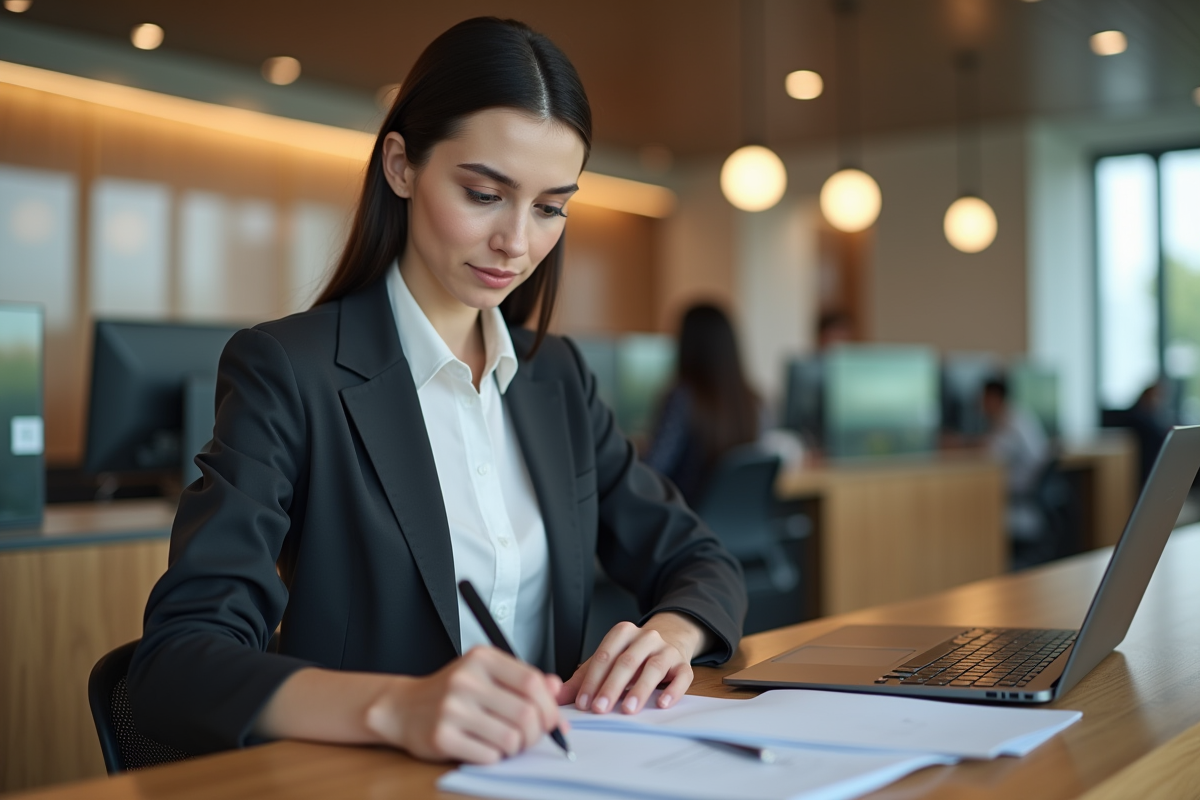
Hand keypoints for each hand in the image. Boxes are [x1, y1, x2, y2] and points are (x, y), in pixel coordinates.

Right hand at [363, 646, 565, 763]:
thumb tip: (557, 690)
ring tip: (506, 742)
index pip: (532, 682)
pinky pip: (488, 756)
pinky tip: (484, 747)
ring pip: (510, 738)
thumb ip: (523, 679)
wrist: (403, 707)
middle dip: (536, 734)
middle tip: (531, 738)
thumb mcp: (487, 674)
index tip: (552, 721)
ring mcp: (452, 708)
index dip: (550, 707)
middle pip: (526, 714)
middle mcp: (466, 680)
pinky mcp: (441, 736)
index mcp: (482, 659)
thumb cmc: (452, 692)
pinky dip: (494, 757)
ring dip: (516, 748)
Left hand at [558, 612, 711, 714]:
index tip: (583, 703)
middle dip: (612, 686)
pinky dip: (673, 690)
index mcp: (623, 633)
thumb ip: (583, 679)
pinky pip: (682, 676)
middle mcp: (646, 637)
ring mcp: (666, 650)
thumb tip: (556, 698)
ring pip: (654, 668)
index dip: (592, 680)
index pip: (604, 655)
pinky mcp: (683, 664)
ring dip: (640, 689)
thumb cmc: (632, 656)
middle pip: (627, 661)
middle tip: (601, 709)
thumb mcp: (607, 662)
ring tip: (628, 709)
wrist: (670, 641)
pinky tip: (663, 703)